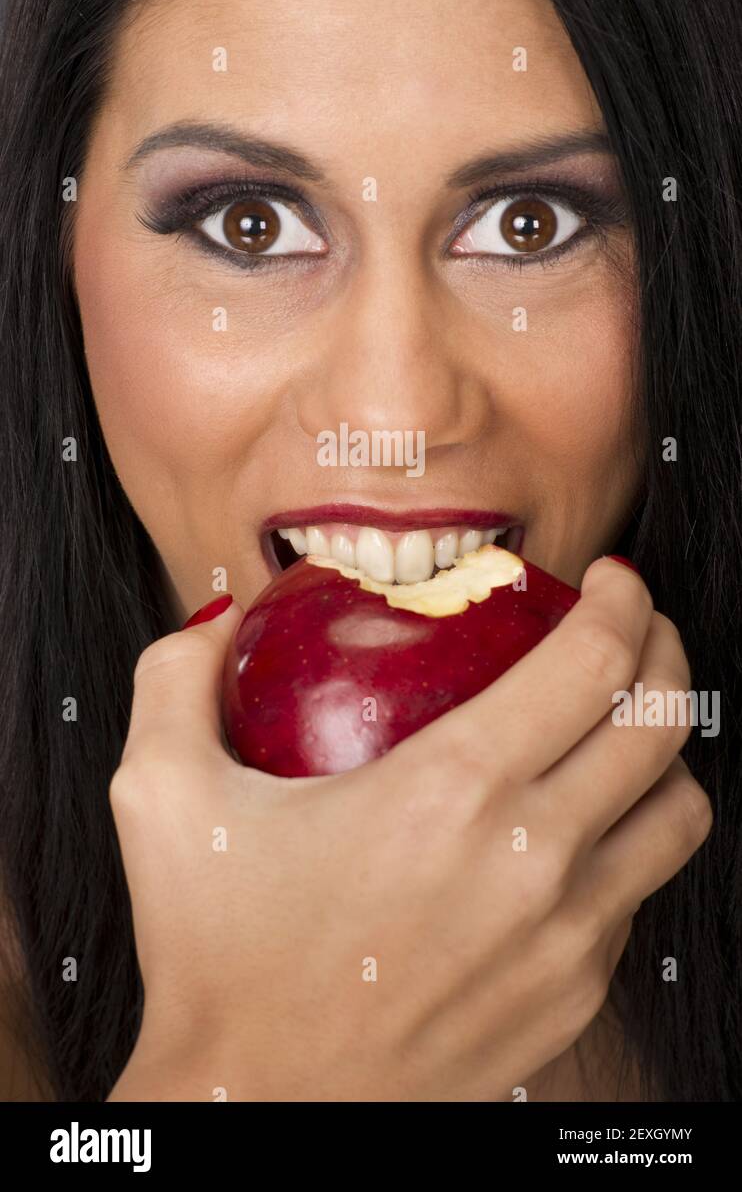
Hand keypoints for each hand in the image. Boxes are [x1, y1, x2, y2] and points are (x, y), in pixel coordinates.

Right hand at [107, 558, 711, 1100]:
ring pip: (679, 817)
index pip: (595, 663)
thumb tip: (220, 621)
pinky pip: (636, 896)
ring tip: (618, 730)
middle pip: (665, 725)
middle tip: (631, 631)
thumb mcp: (160, 795)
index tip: (609, 580)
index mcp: (453, 794)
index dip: (622, 601)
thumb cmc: (211, 956)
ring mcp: (568, 942)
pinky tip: (566, 832)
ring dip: (663, 754)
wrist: (253, 1112)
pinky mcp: (574, 1001)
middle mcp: (535, 864)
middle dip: (666, 651)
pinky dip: (623, 842)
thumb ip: (176, 679)